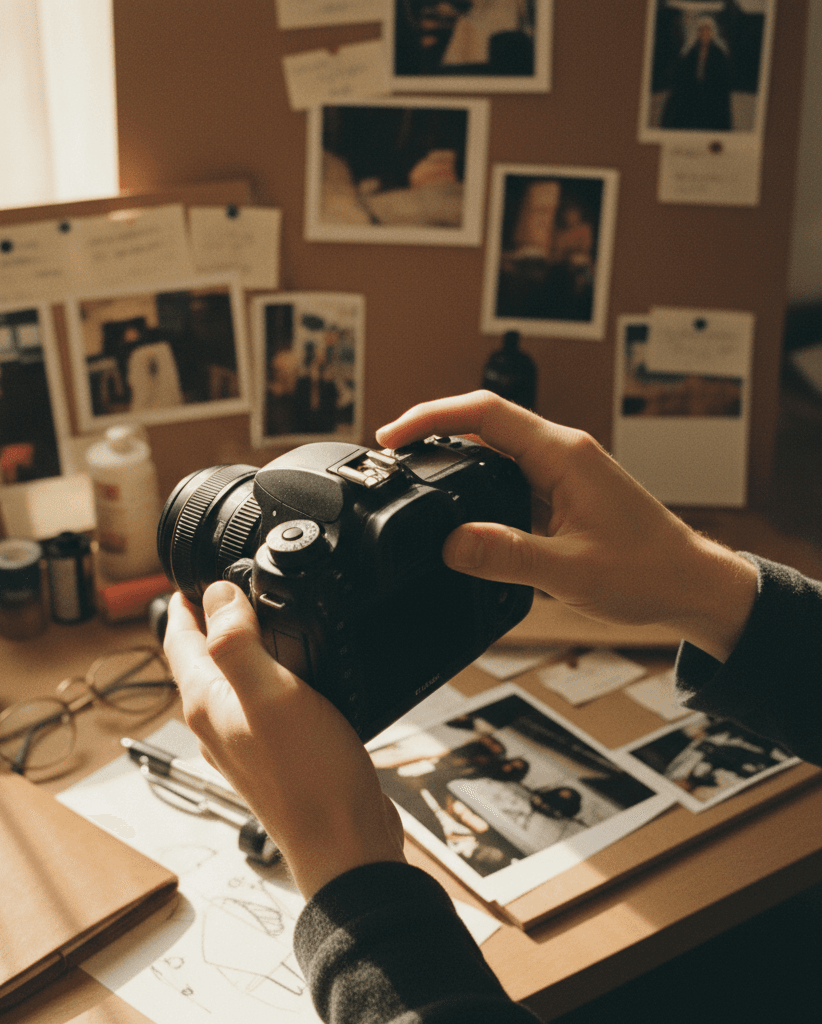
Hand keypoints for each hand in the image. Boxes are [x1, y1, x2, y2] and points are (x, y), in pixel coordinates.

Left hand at [162, 582, 405, 897]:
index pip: (179, 641)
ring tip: (261, 621)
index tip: (190, 576)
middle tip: (228, 589)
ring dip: (239, 648)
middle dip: (209, 622)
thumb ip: (236, 643)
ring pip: (230, 682)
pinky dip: (268, 677)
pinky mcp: (275, 755)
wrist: (344, 842)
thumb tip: (216, 595)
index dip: (183, 604)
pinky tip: (295, 674)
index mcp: (206, 704)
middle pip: (200, 661)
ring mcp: (244, 742)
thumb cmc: (309, 777)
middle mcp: (217, 724)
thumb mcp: (271, 694)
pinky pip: (260, 703)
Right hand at [376, 391, 756, 661]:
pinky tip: (455, 501)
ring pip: (493, 448)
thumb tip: (449, 544)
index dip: (431, 416)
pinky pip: (507, 474)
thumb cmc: (648, 573)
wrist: (692, 586)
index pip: (485, 412)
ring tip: (411, 475)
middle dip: (431, 431)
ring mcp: (562, 470)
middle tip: (390, 457)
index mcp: (564, 454)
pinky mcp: (561, 492)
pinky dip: (473, 482)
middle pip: (483, 421)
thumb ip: (507, 556)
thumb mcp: (570, 571)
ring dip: (452, 455)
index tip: (392, 436)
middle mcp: (562, 452)